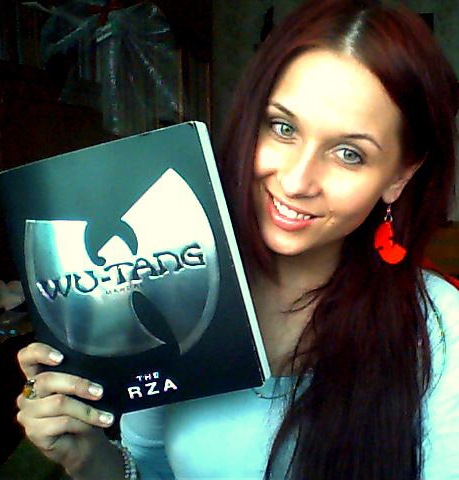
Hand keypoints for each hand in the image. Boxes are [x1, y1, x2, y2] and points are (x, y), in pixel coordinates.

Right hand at [16, 342, 115, 475]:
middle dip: (77, 384)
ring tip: (106, 416)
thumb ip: (80, 375)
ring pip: (58, 403)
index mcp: (38, 375)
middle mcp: (28, 392)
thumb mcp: (82, 389)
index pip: (26, 357)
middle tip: (100, 392)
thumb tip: (98, 365)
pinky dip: (81, 424)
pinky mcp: (33, 432)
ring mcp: (28, 413)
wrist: (84, 442)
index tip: (61, 358)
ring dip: (87, 410)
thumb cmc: (83, 408)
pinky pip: (61, 423)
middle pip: (47, 380)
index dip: (39, 352)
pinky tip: (93, 426)